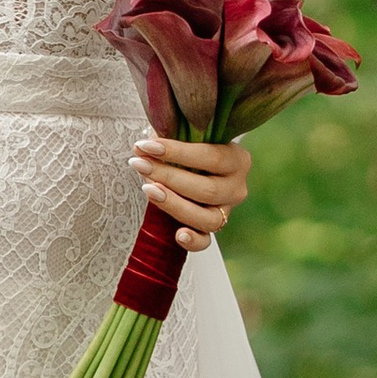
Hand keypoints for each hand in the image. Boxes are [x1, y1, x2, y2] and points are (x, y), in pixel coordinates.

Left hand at [132, 132, 251, 250]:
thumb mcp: (187, 136)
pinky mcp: (212, 229)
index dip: (177, 152)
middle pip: (206, 189)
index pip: (210, 157)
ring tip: (147, 189)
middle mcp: (237, 188)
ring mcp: (226, 211)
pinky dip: (192, 241)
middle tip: (139, 164)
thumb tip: (146, 143)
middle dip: (167, 176)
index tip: (146, 145)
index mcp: (237, 160)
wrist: (195, 165)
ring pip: (206, 218)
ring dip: (173, 204)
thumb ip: (174, 135)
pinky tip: (178, 234)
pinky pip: (205, 242)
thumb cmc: (188, 147)